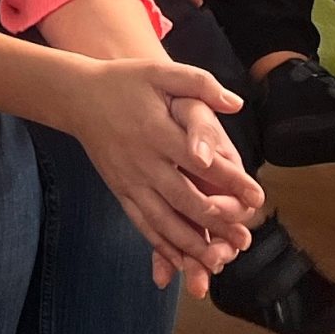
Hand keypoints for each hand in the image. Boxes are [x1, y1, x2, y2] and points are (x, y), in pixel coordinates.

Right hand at [58, 58, 261, 293]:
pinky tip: (179, 261)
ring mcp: (129, 179)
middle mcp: (143, 160)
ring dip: (190, 244)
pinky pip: (141, 223)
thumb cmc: (123, 82)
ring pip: (162, 220)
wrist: (76, 96)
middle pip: (184, 199)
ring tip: (217, 260)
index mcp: (157, 131)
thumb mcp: (160, 72)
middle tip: (244, 238)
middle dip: (217, 223)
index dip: (231, 181)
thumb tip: (235, 104)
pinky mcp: (119, 190)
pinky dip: (161, 245)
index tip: (258, 197)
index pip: (201, 162)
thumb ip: (199, 84)